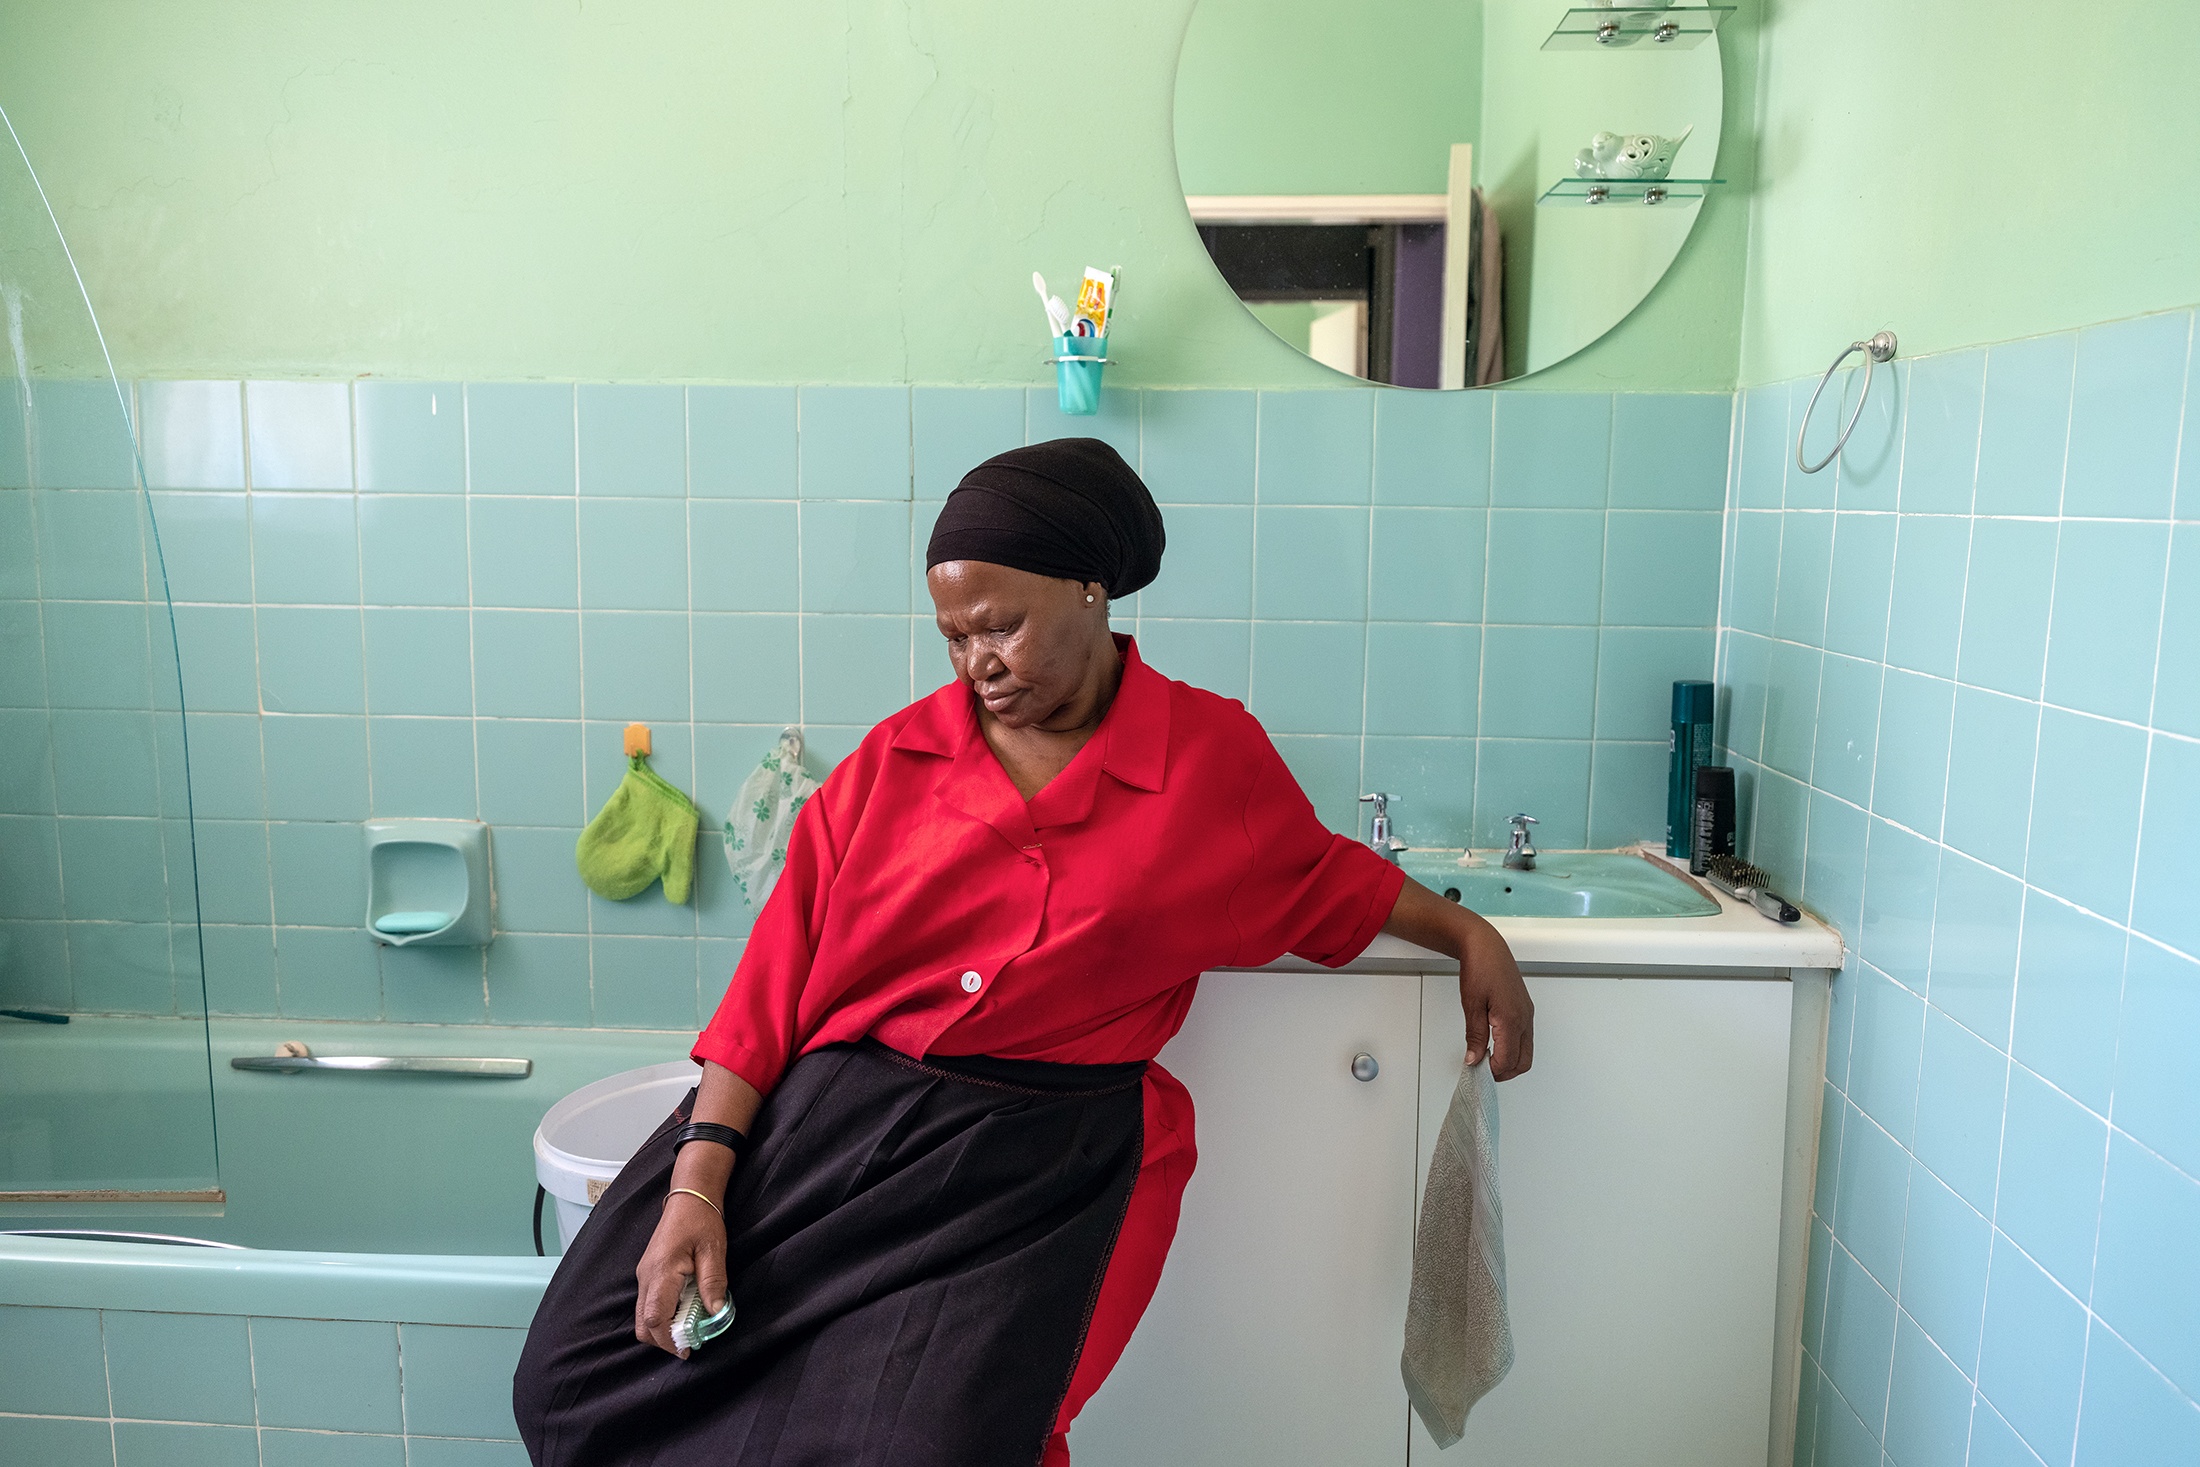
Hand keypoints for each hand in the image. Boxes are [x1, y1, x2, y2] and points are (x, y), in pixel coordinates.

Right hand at [635, 1192, 726, 1357]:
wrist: (688, 1197)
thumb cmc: (701, 1220)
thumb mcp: (714, 1250)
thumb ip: (713, 1283)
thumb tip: (716, 1313)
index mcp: (661, 1272)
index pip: (655, 1318)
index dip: (669, 1341)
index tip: (687, 1351)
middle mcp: (646, 1277)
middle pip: (643, 1324)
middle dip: (663, 1341)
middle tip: (690, 1344)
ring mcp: (644, 1276)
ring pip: (643, 1317)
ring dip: (663, 1329)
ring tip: (689, 1329)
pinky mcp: (648, 1275)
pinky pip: (648, 1305)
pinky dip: (662, 1316)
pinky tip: (683, 1312)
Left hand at [1379, 879, 1534, 1080]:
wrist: (1485, 945)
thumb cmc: (1479, 969)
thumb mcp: (1471, 1005)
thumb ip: (1475, 1036)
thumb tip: (1474, 1060)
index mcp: (1512, 1019)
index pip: (1508, 1060)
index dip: (1493, 1072)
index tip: (1477, 1073)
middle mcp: (1525, 1018)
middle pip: (1523, 1061)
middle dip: (1505, 1072)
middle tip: (1483, 1072)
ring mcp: (1527, 1013)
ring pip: (1526, 1051)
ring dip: (1510, 1061)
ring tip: (1488, 1059)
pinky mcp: (1525, 1008)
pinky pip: (1525, 1038)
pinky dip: (1514, 1048)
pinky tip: (1496, 1044)